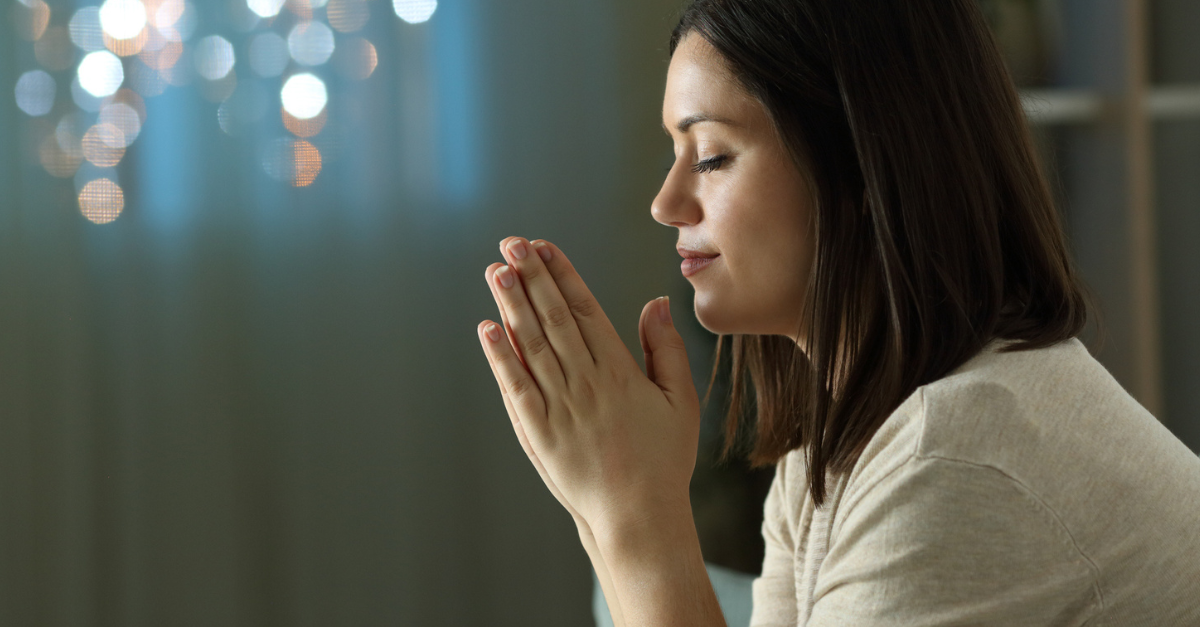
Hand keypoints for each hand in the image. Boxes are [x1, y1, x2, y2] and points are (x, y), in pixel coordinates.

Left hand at [478, 237, 700, 534]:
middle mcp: (587, 383)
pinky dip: (500, 358)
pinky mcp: (539, 434)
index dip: (562, 275)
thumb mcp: (681, 401)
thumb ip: (666, 349)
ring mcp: (560, 408)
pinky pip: (515, 388)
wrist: (639, 515)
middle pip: (553, 318)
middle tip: (511, 243)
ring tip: (496, 271)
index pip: (585, 310)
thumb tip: (656, 301)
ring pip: (531, 346)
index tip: (544, 246)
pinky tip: (487, 329)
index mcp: (620, 371)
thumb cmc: (664, 459)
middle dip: (531, 277)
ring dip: (511, 306)